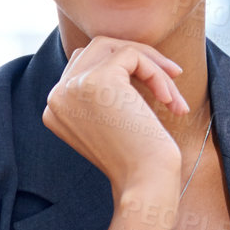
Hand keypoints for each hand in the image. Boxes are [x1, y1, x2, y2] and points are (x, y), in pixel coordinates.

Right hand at [42, 35, 188, 196]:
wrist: (146, 182)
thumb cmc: (141, 160)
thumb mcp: (116, 122)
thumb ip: (108, 93)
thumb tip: (131, 56)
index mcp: (56, 108)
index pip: (85, 64)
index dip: (125, 68)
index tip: (158, 88)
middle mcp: (56, 95)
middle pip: (98, 49)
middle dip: (140, 59)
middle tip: (173, 77)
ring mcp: (72, 86)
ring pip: (115, 47)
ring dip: (152, 65)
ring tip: (173, 95)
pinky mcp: (97, 80)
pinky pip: (132, 55)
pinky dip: (157, 73)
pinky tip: (170, 101)